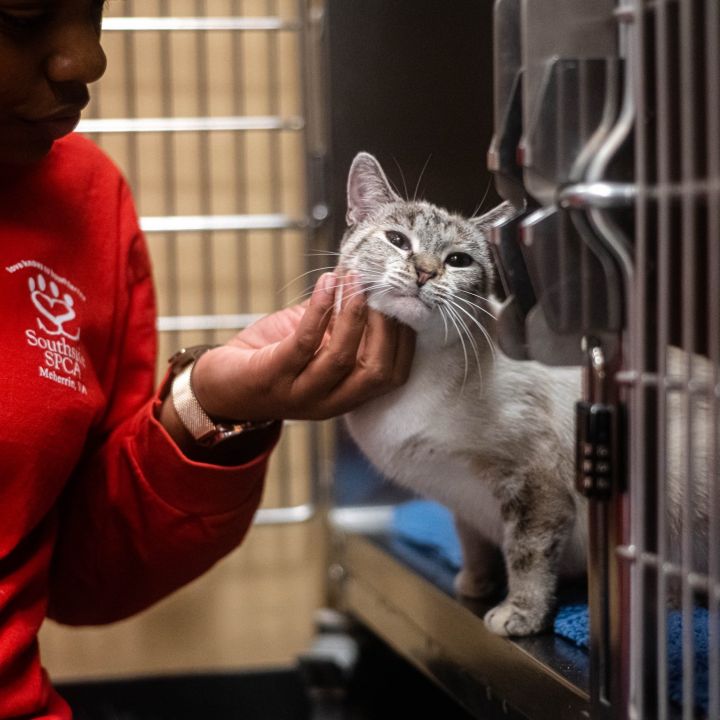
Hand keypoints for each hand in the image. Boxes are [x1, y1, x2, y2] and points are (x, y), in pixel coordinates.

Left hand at [190, 272, 415, 421]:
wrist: (222, 385)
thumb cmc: (274, 357)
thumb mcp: (319, 343)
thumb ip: (345, 321)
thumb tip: (371, 275)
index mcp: (349, 394)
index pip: (393, 374)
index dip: (405, 337)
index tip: (404, 298)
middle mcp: (331, 401)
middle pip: (377, 372)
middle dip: (386, 326)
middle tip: (382, 287)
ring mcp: (301, 394)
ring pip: (342, 358)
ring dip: (353, 313)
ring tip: (354, 278)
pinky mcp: (272, 378)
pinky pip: (303, 343)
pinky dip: (319, 309)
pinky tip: (326, 283)